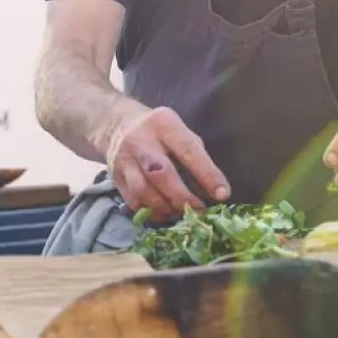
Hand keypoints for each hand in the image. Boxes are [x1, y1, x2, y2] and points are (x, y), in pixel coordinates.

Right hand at [106, 106, 229, 220]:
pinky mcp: (115, 177)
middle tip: (199, 210)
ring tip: (182, 213)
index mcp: (164, 124)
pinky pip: (133, 201)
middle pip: (161, 174)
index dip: (207, 175)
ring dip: (166, 207)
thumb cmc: (160, 131)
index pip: (188, 151)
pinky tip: (164, 213)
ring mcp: (124, 159)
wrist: (116, 126)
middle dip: (183, 197)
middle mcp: (141, 140)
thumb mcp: (178, 130)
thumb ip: (194, 154)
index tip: (223, 194)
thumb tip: (214, 188)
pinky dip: (151, 212)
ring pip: (144, 191)